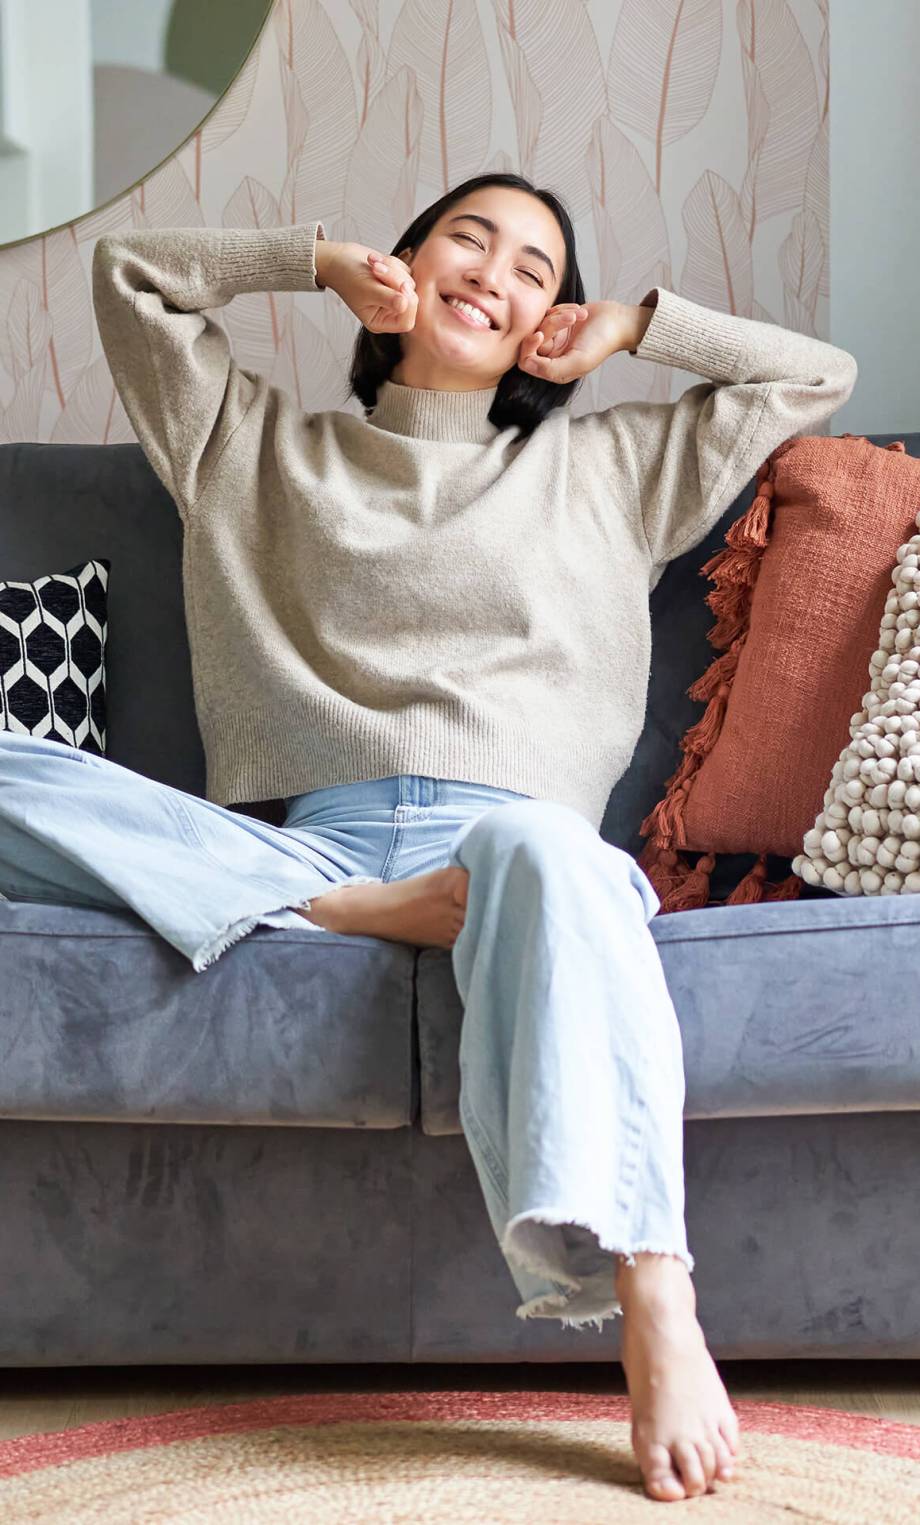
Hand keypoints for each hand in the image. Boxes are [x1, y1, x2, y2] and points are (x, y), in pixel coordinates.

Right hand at [321, 241, 417, 333]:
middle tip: (377, 268)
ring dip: (391, 268)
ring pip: (409, 282)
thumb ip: (387, 298)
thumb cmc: (347, 277)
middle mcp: (390, 312)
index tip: (402, 286)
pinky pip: (407, 269)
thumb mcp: (366, 289)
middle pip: (411, 299)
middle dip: (396, 280)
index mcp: (381, 322)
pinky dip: (392, 262)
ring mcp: (395, 296)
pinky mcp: (397, 280)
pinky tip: (376, 261)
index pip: (406, 322)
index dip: (408, 304)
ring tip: (373, 263)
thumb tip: (404, 304)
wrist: (339, 259)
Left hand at [517, 301, 634, 383]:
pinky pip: (549, 312)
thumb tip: (527, 364)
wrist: (618, 321)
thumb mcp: (578, 361)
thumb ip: (551, 369)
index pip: (527, 362)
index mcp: (555, 370)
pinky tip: (579, 312)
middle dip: (552, 326)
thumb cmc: (602, 342)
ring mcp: (556, 338)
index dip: (528, 348)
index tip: (540, 334)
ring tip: (579, 314)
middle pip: (534, 339)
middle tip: (570, 319)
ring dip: (561, 315)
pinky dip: (563, 309)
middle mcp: (553, 355)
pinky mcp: (559, 322)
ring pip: (542, 324)